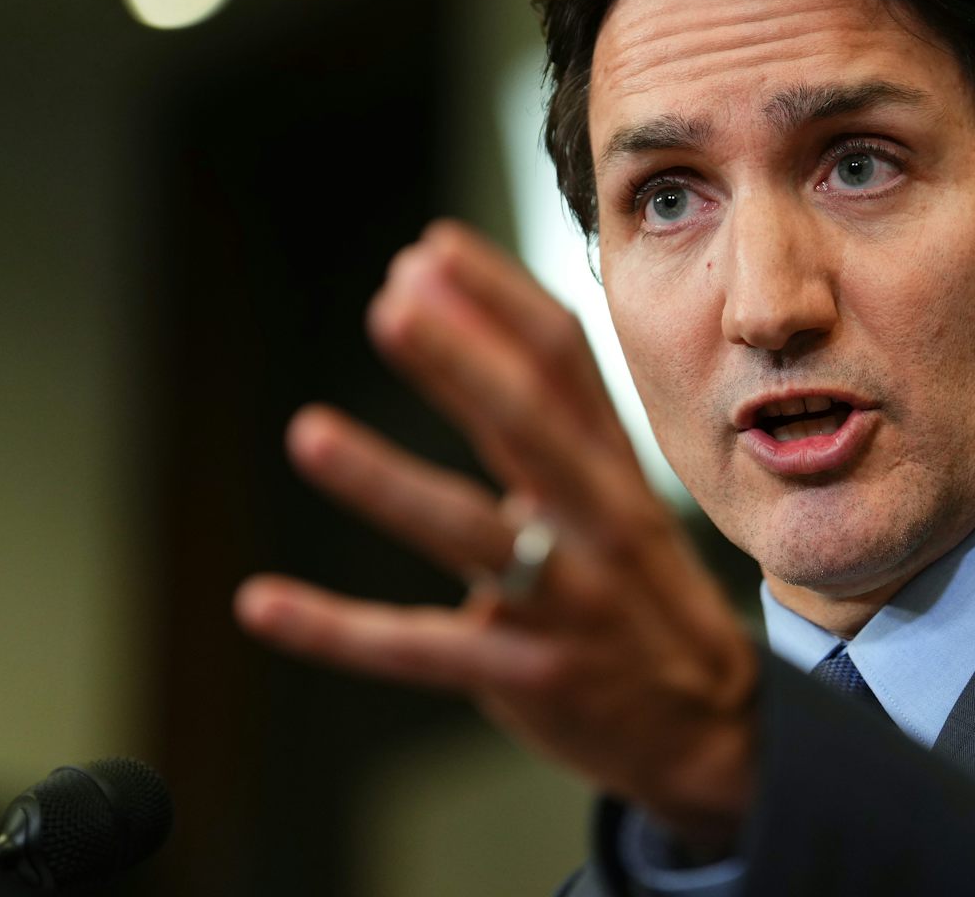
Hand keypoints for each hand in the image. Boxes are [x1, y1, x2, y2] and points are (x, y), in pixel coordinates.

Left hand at [234, 220, 757, 845]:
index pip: (566, 365)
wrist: (711, 726)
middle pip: (532, 429)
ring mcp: (566, 603)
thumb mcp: (617, 495)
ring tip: (311, 434)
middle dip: (463, 362)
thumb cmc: (640, 593)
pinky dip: (336, 628)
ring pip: (474, 535)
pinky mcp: (526, 676)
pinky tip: (263, 603)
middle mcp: (598, 525)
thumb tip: (475, 319)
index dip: (500, 300)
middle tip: (393, 303)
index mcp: (613, 470)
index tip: (433, 247)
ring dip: (388, 482)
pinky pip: (419, 650)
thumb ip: (554, 416)